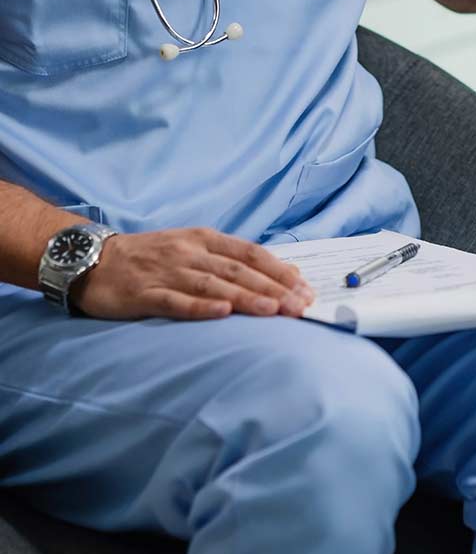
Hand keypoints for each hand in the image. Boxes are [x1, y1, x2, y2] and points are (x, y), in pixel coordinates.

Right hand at [74, 228, 315, 321]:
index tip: (305, 288)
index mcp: (205, 239)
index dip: (279, 271)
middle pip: (238, 271)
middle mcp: (190, 253)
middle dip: (273, 288)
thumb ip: (232, 261)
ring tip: (273, 310)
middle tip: (300, 306)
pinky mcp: (143, 294)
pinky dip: (200, 307)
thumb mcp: (193, 249)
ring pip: (213, 285)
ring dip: (246, 297)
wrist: (93, 260)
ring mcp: (167, 272)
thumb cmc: (152, 257)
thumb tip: (280, 275)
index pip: (250, 253)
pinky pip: (175, 301)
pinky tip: (221, 313)